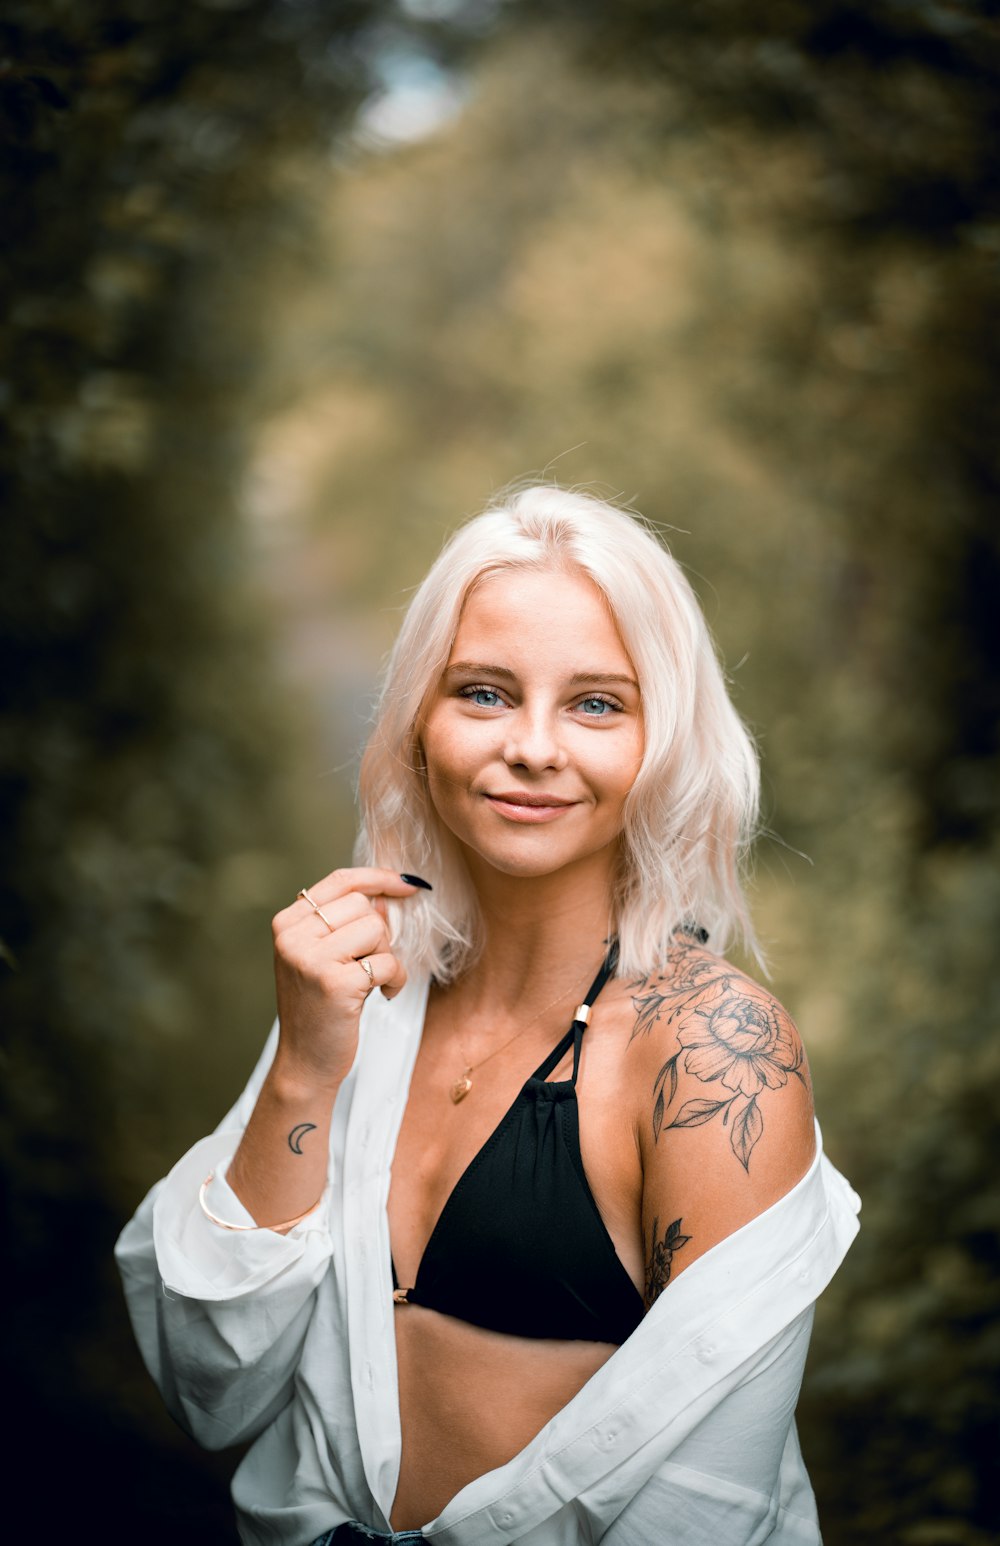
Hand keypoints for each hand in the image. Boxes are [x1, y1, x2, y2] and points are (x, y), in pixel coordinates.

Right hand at [270, 867, 422, 1094]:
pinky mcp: (335, 983)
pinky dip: (396, 979)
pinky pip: (387, 962)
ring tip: (375, 982)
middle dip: (379, 934)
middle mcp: (293, 937)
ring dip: (387, 956)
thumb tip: (385, 898)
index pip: (340, 881)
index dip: (378, 877)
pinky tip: (383, 996)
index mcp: (287, 924)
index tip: (407, 884)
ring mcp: (311, 960)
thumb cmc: (320, 1007)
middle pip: (363, 906)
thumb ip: (347, 924)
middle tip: (370, 964)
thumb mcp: (324, 957)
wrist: (306, 1061)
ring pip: (376, 930)